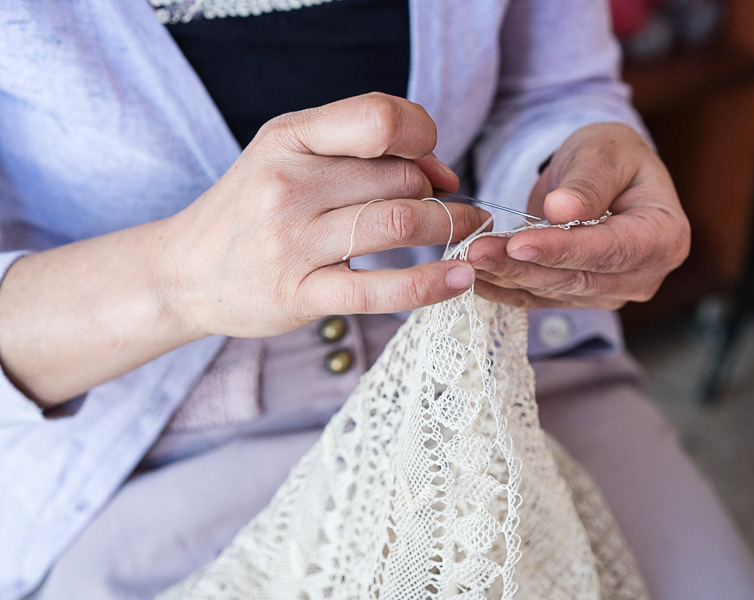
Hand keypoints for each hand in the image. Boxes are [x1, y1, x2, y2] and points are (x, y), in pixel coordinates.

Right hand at [0, 93, 487, 405]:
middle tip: (447, 209)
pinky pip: (380, 289)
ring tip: (470, 231)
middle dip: (435, 193)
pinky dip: (431, 283)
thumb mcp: (290, 156)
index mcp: (288, 138)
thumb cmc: (252, 210)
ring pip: (396, 223)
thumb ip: (362, 151)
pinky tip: (461, 277)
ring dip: (449, 227)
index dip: (425, 138)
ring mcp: (290, 242)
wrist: (184, 273)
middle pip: (398, 176)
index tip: (433, 165)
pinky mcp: (299, 295)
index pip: (380, 118)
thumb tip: (444, 174)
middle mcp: (286, 184)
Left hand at [466, 122, 689, 309]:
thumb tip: (563, 210)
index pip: (611, 249)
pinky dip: (503, 289)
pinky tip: (471, 278)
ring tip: (465, 257)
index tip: (519, 242)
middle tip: (475, 251)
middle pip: (577, 277)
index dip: (564, 249)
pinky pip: (537, 299)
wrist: (602, 174)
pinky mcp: (578, 298)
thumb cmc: (611, 155)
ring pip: (552, 290)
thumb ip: (589, 181)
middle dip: (522, 265)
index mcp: (664, 237)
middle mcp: (643, 275)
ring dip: (506, 276)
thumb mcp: (605, 152)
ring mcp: (611, 292)